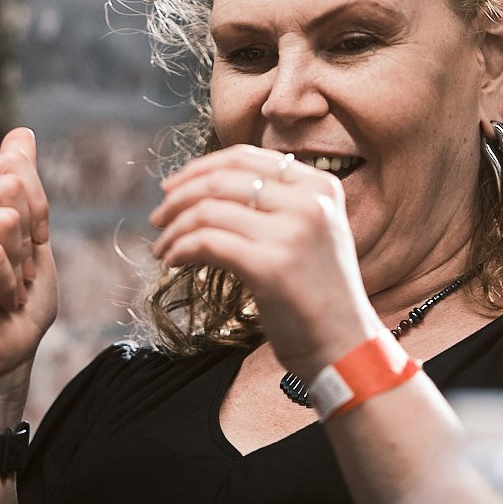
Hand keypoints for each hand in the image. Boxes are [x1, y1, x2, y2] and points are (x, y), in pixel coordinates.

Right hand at [0, 127, 58, 390]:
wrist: (3, 358)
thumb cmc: (18, 303)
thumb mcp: (33, 234)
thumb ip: (24, 184)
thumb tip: (21, 132)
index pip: (13, 165)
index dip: (38, 208)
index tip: (31, 247)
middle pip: (11, 185)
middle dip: (29, 235)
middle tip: (17, 272)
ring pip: (4, 219)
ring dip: (19, 262)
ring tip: (6, 287)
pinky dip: (8, 281)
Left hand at [149, 147, 378, 372]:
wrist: (344, 346)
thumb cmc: (316, 291)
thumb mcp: (310, 230)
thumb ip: (275, 201)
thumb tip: (204, 181)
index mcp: (320, 186)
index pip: (246, 157)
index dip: (200, 167)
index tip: (173, 187)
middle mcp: (310, 203)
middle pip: (222, 181)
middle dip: (179, 197)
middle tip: (158, 217)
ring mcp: (292, 234)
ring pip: (209, 211)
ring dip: (175, 229)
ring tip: (163, 246)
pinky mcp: (271, 266)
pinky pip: (207, 243)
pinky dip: (181, 249)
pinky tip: (173, 261)